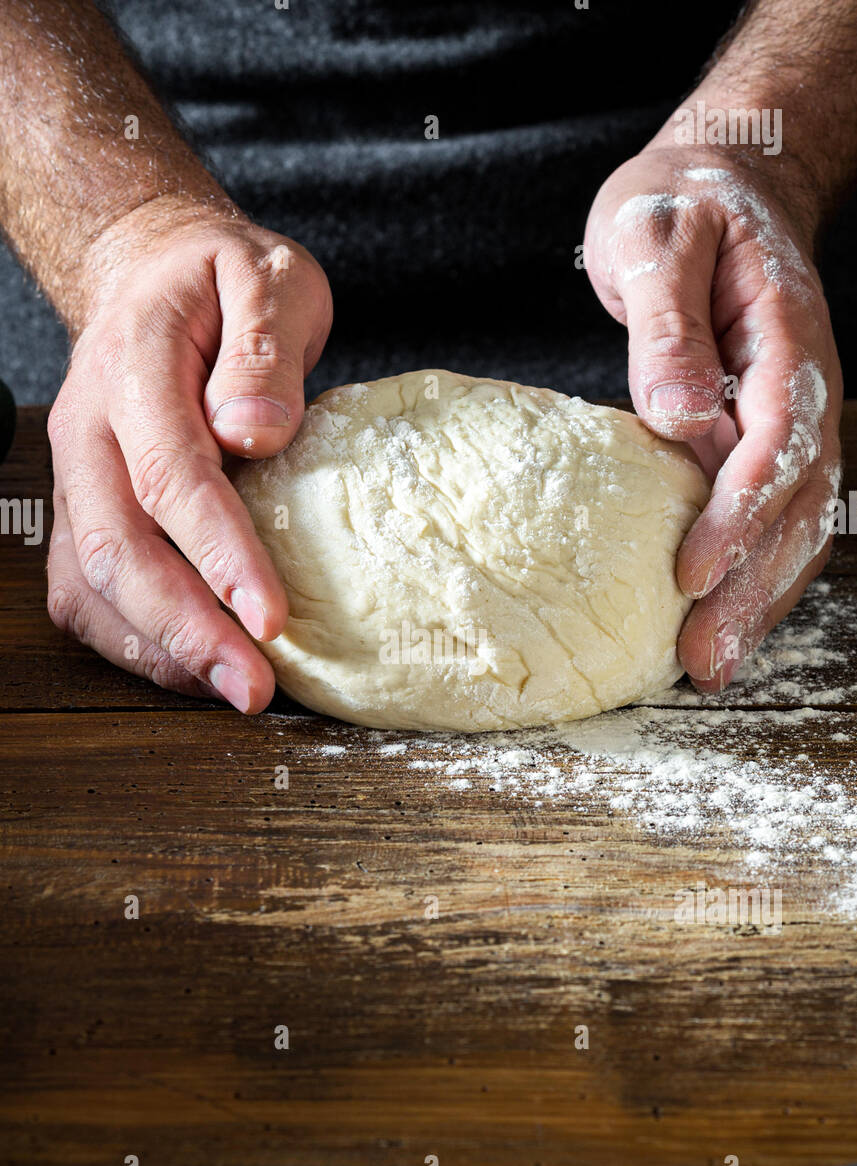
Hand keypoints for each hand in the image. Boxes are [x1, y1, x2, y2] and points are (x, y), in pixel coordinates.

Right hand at [46, 196, 331, 710]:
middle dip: (185, 628)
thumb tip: (254, 430)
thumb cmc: (222, 282)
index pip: (170, 475)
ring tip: (230, 691)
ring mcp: (76, 474)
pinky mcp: (83, 509)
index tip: (269, 615)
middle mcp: (88, 429)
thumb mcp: (269, 279)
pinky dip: (135, 642)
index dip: (217, 554)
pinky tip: (192, 669)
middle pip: (114, 547)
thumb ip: (265, 347)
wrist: (151, 273)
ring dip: (158, 649)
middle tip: (254, 687)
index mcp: (134, 367)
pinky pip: (86, 592)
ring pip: (88, 581)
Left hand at [584, 144, 841, 690]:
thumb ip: (669, 325)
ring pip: (797, 524)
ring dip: (761, 600)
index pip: (774, 443)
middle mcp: (803, 389)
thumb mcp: (658, 235)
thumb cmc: (681, 202)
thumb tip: (678, 414)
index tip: (690, 574)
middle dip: (752, 587)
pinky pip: (779, 518)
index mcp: (785, 337)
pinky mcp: (769, 439)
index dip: (737, 515)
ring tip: (711, 666)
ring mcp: (795, 418)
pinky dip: (756, 574)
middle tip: (702, 658)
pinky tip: (722, 622)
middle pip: (796, 505)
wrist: (723, 181)